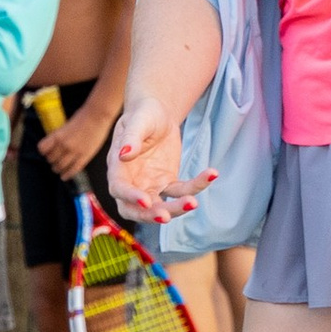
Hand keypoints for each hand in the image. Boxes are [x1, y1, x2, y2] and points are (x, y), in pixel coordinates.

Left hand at [40, 103, 112, 181]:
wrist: (98, 115)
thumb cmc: (83, 117)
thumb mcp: (66, 125)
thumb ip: (60, 136)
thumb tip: (55, 144)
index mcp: (57, 136)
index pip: (43, 149)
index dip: (44, 151)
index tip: (46, 152)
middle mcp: (64, 145)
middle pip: (51, 159)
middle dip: (51, 160)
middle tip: (53, 160)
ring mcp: (74, 152)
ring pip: (60, 166)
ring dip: (57, 168)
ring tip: (58, 168)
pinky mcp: (84, 157)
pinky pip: (73, 170)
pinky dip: (67, 174)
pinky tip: (64, 176)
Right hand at [107, 94, 211, 223]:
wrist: (158, 114)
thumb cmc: (144, 114)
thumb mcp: (139, 121)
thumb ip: (131, 138)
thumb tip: (124, 154)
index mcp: (118, 168)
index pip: (119, 188)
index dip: (130, 197)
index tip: (146, 201)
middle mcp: (131, 182)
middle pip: (135, 209)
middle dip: (150, 215)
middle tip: (167, 217)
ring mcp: (150, 186)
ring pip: (160, 206)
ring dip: (175, 208)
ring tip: (193, 202)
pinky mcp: (168, 183)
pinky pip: (182, 191)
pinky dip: (197, 186)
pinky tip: (212, 173)